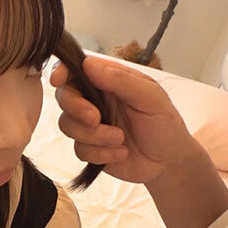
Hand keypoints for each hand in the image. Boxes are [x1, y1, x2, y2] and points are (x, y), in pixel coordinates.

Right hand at [51, 56, 196, 183]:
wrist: (169, 162)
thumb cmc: (164, 124)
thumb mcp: (150, 97)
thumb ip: (120, 80)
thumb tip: (89, 65)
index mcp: (109, 81)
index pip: (77, 69)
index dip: (62, 72)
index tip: (59, 80)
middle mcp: (95, 100)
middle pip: (65, 97)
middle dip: (76, 109)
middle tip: (95, 119)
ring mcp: (91, 125)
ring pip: (68, 125)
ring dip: (94, 136)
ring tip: (120, 139)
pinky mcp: (91, 148)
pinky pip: (80, 150)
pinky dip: (100, 154)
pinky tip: (121, 153)